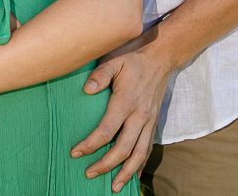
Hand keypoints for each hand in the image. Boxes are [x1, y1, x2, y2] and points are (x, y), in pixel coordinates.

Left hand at [71, 30, 171, 191]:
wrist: (162, 54)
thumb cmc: (132, 55)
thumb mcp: (113, 58)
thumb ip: (100, 74)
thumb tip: (86, 90)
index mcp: (126, 102)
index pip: (107, 131)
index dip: (90, 144)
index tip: (75, 152)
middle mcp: (140, 116)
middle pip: (124, 149)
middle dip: (107, 165)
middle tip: (89, 173)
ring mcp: (149, 120)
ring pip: (140, 154)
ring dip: (127, 172)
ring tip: (114, 187)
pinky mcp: (154, 121)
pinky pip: (148, 148)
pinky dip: (141, 164)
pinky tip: (133, 175)